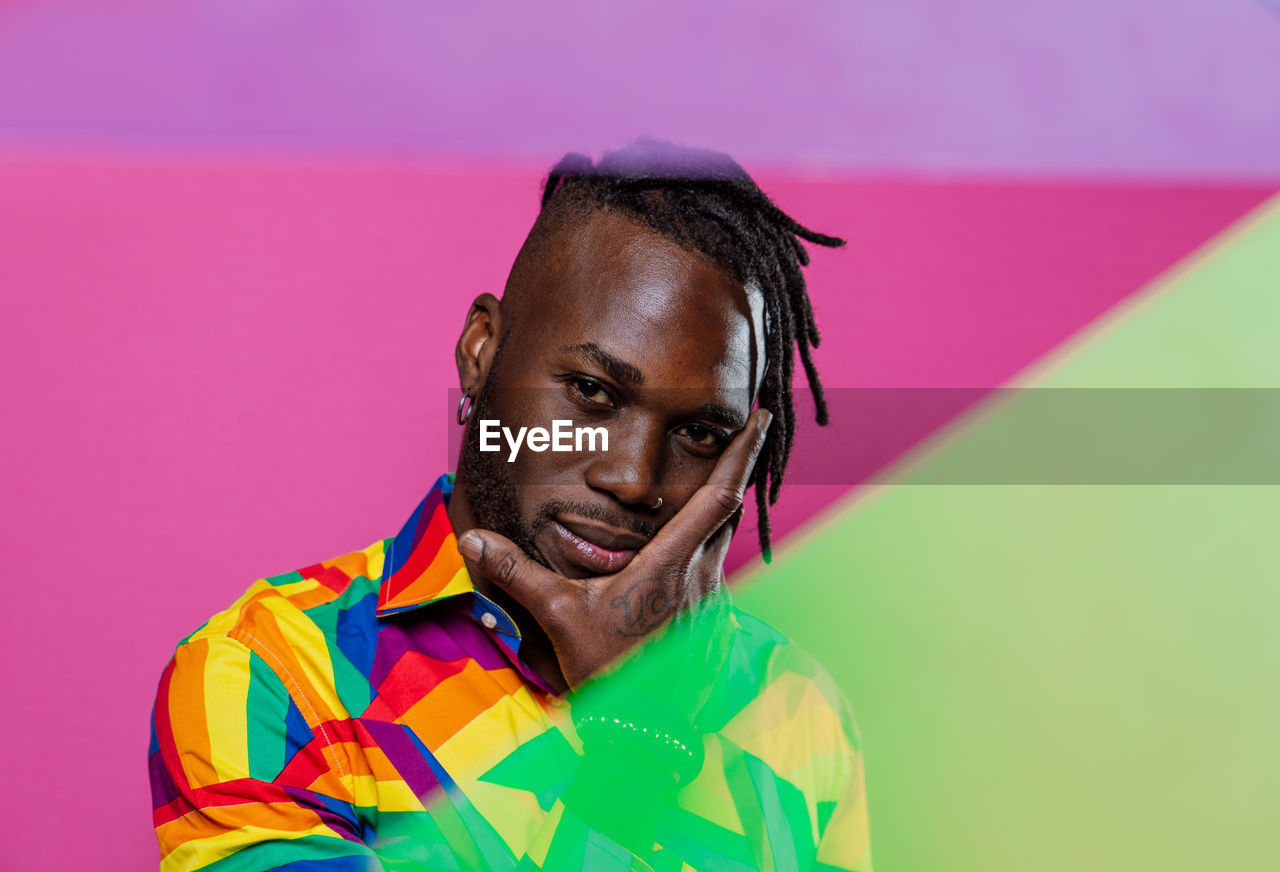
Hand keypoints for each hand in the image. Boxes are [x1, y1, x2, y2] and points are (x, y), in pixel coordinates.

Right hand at [457, 408, 771, 689]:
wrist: (642, 731)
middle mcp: (702, 576)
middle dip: (735, 468)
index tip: (760, 417)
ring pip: (724, 539)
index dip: (740, 452)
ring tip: (712, 481)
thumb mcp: (558, 616)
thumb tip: (474, 540)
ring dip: (719, 508)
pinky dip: (710, 545)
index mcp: (672, 563)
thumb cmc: (608, 672)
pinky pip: (717, 569)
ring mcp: (711, 601)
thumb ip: (518, 573)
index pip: (718, 494)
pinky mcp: (710, 622)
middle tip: (739, 433)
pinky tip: (690, 549)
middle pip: (729, 509)